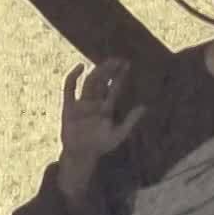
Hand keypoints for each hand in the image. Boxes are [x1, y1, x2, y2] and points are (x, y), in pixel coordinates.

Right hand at [56, 59, 144, 204]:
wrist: (81, 155)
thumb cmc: (100, 145)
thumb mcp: (118, 134)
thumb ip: (130, 120)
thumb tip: (145, 106)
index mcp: (106, 107)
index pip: (114, 87)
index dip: (120, 76)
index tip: (127, 64)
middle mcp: (94, 102)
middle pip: (102, 81)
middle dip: (110, 70)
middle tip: (119, 59)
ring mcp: (81, 103)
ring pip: (89, 82)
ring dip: (98, 72)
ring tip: (106, 63)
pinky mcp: (68, 106)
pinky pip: (69, 88)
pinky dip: (73, 77)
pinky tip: (80, 67)